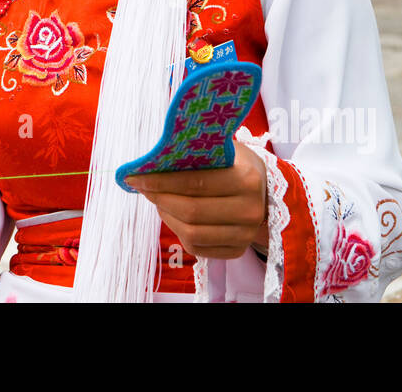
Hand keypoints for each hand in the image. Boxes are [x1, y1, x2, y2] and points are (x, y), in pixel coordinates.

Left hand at [126, 138, 268, 259]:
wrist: (264, 191)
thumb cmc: (235, 164)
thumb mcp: (222, 151)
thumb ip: (194, 155)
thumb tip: (151, 162)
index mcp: (247, 179)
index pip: (196, 183)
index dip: (162, 181)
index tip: (136, 177)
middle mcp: (250, 210)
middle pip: (191, 211)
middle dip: (160, 199)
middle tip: (143, 187)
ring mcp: (245, 234)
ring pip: (191, 233)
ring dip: (166, 216)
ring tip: (156, 200)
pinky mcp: (237, 250)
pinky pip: (197, 247)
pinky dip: (178, 231)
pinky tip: (172, 215)